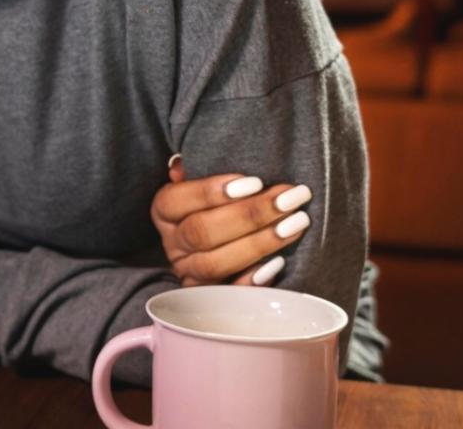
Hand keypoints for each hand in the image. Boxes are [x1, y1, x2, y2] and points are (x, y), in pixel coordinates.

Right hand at [151, 155, 312, 286]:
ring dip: (260, 242)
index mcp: (164, 211)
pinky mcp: (210, 299)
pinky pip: (229, 294)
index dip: (211, 191)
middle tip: (291, 198)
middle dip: (250, 215)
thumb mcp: (204, 180)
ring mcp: (189, 273)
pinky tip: (280, 261)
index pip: (177, 200)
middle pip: (201, 232)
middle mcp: (172, 244)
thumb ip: (197, 168)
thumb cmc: (221, 200)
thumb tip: (183, 163)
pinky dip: (253, 279)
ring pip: (215, 263)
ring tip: (297, 222)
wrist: (227, 238)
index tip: (254, 181)